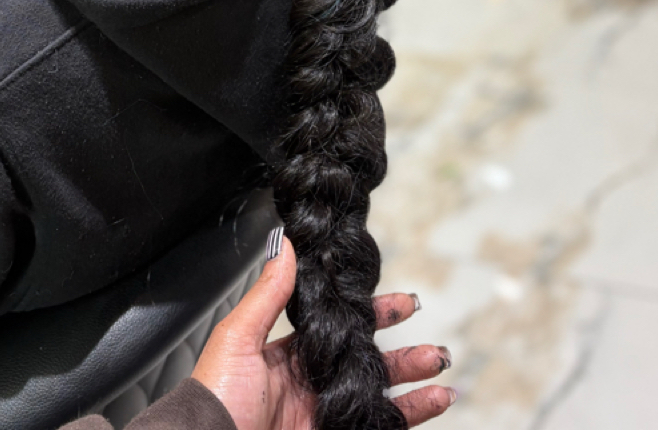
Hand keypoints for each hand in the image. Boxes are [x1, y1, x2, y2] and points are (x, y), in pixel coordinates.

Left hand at [192, 235, 454, 429]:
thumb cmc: (216, 396)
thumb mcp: (238, 337)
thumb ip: (268, 294)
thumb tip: (285, 245)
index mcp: (288, 355)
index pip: (339, 327)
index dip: (370, 314)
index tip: (400, 301)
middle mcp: (311, 383)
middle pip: (367, 361)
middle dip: (403, 350)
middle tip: (431, 339)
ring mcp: (325, 412)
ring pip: (381, 393)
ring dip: (415, 381)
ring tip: (441, 366)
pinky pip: (381, 424)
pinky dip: (410, 415)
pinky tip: (434, 402)